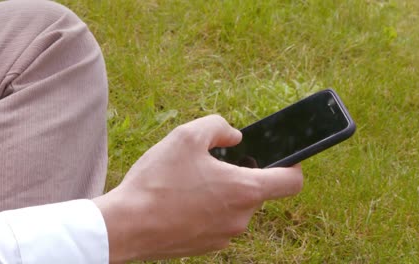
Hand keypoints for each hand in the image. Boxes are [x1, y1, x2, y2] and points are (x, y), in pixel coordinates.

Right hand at [93, 115, 302, 262]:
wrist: (125, 226)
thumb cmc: (157, 182)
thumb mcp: (186, 136)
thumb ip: (218, 126)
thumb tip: (235, 137)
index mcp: (245, 190)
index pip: (292, 181)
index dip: (293, 166)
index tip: (282, 158)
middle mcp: (241, 218)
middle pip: (257, 191)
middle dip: (241, 174)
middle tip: (212, 164)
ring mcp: (225, 236)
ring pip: (235, 206)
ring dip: (222, 191)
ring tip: (190, 183)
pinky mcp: (207, 246)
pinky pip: (219, 221)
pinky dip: (209, 209)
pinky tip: (182, 201)